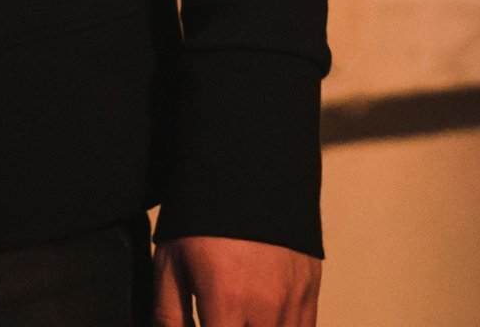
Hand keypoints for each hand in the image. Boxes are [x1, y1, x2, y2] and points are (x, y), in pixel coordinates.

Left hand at [150, 233, 320, 326]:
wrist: (248, 168)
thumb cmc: (202, 217)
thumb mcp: (170, 262)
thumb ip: (168, 315)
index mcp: (226, 302)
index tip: (204, 324)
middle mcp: (265, 308)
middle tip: (220, 318)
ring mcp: (293, 301)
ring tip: (237, 317)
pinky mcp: (311, 290)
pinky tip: (261, 320)